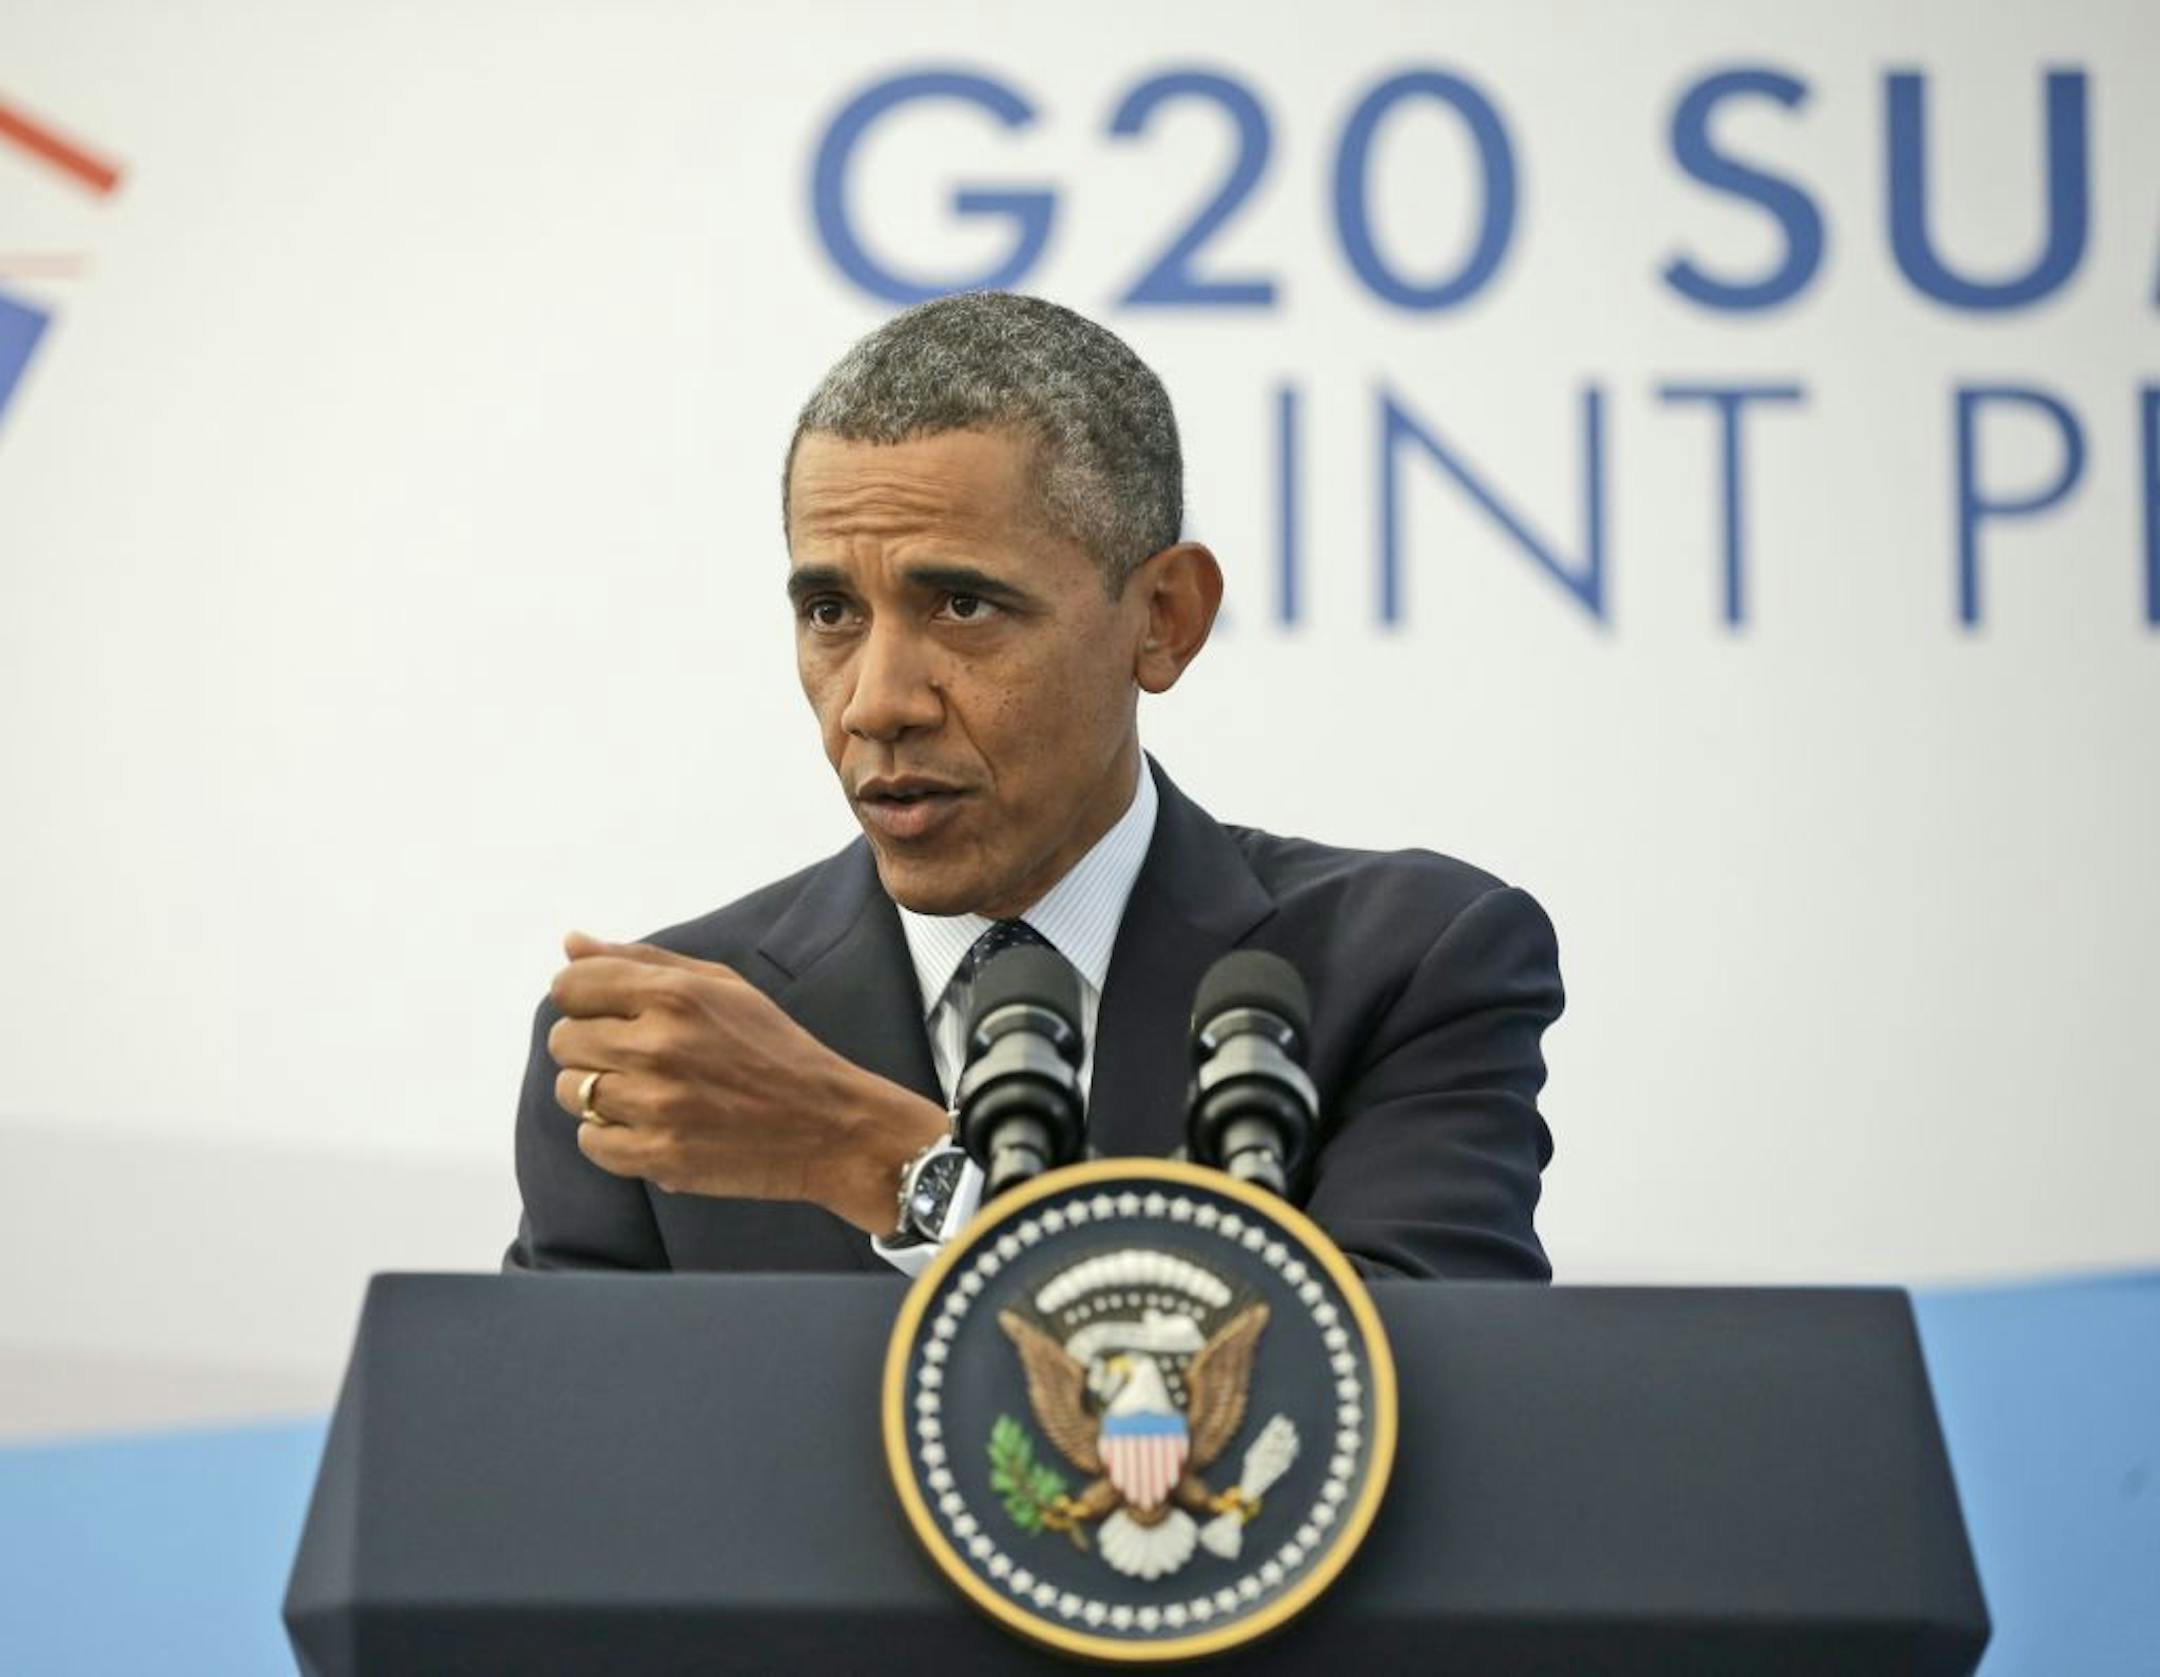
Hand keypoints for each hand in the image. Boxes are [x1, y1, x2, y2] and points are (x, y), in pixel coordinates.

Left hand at [546, 931, 946, 1231]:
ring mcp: (656, 1105)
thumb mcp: (721, 986)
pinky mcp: (659, 1155)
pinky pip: (590, 1141)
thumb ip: (642, 961)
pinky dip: (612, 1136)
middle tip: (639, 1058)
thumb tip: (571, 943)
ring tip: (649, 1093)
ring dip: (599, 1093)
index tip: (609, 1014)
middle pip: (564, 1040)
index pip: (571, 986)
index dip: (583, 1000)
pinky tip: (653, 1126)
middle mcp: (659, 1046)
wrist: (830, 1126)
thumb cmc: (775, 1049)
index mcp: (675, 995)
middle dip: (592, 1047)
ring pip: (571, 1091)